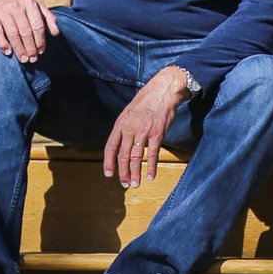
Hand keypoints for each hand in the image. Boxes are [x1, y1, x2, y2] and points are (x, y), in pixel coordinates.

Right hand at [0, 0, 59, 62]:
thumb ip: (47, 18)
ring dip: (19, 49)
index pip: (38, 25)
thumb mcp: (36, 6)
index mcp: (30, 3)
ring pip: (13, 34)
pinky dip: (3, 44)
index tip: (41, 51)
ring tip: (23, 59)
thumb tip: (56, 33)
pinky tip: (8, 52)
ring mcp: (3, 11)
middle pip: (26, 31)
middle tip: (33, 59)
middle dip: (30, 47)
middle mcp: (16, 6)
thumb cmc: (20, 4)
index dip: (40, 40)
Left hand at [103, 67, 191, 187]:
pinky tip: (150, 176)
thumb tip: (121, 143)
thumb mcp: (129, 112)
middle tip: (124, 183)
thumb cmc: (147, 100)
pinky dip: (151, 167)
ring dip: (135, 172)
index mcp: (120, 123)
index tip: (109, 174)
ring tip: (135, 183)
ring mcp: (144, 132)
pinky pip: (152, 154)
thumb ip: (124, 128)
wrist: (163, 90)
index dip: (109, 162)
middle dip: (123, 172)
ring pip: (136, 157)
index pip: (110, 147)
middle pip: (123, 155)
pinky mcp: (157, 134)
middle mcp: (130, 129)